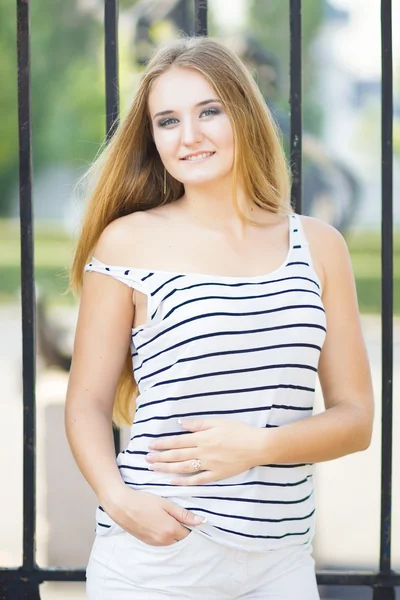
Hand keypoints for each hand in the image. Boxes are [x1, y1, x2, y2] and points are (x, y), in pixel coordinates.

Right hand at [102, 485, 205, 545]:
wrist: (121, 506)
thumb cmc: (144, 501)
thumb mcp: (166, 504)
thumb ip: (184, 514)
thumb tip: (202, 521)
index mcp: (171, 530)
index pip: (189, 533)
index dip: (191, 525)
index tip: (189, 516)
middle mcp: (164, 541)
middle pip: (180, 539)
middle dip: (182, 529)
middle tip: (176, 514)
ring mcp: (154, 543)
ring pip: (171, 541)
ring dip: (172, 532)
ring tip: (166, 516)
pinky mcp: (147, 542)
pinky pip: (161, 541)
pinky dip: (164, 534)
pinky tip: (158, 521)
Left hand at [145, 418, 261, 484]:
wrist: (257, 446)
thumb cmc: (239, 431)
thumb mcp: (218, 422)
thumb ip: (198, 424)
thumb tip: (180, 424)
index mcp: (202, 438)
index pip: (177, 442)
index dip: (162, 444)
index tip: (151, 445)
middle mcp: (203, 452)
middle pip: (177, 456)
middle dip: (160, 457)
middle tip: (147, 459)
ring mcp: (209, 465)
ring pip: (183, 468)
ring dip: (167, 469)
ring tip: (154, 469)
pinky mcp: (217, 474)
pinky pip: (197, 480)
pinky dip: (184, 481)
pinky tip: (173, 481)